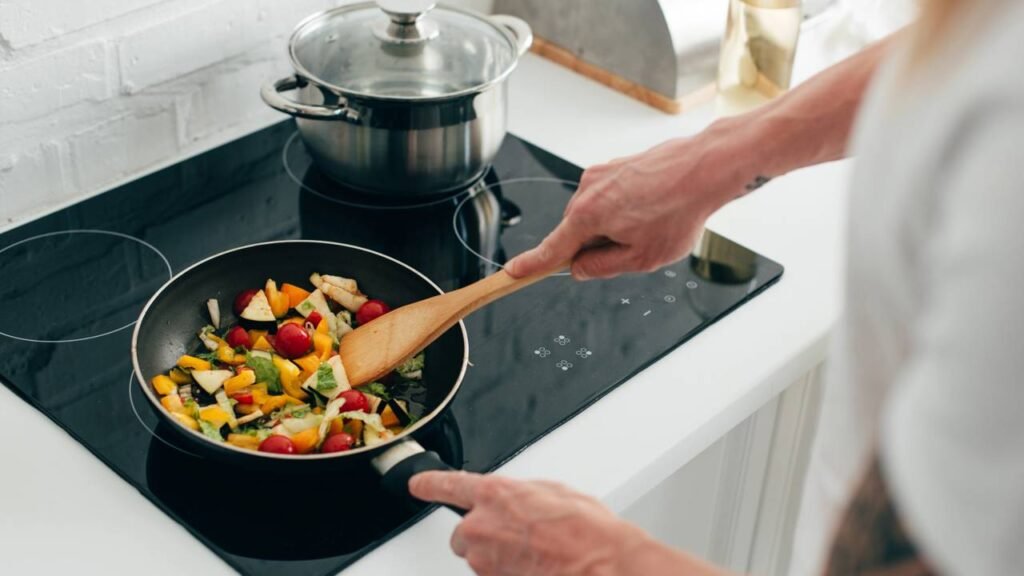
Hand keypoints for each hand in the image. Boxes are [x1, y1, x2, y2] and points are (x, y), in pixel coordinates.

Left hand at [409, 471, 648, 575]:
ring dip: (497, 556)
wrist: (603, 566)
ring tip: (534, 554)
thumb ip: (522, 493)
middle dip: (482, 534)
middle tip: (515, 536)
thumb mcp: (554, 492)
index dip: (429, 484)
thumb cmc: (587, 531)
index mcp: (495, 494)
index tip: (418, 484)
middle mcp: (481, 526)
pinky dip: (508, 572)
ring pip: (478, 557)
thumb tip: (517, 500)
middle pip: (462, 532)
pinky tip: (534, 567)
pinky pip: (493, 575)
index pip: (447, 485)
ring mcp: (485, 560)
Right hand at [506, 128, 755, 279]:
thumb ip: (602, 267)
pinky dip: (626, 209)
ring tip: (652, 223)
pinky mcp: (615, 166)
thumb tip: (580, 268)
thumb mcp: (641, 258)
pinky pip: (610, 198)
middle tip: (636, 247)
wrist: (705, 168)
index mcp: (587, 216)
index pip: (551, 249)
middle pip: (577, 233)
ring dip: (615, 226)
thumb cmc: (679, 211)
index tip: (512, 273)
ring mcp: (601, 174)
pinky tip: (655, 208)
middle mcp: (586, 190)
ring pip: (595, 215)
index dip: (531, 265)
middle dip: (598, 246)